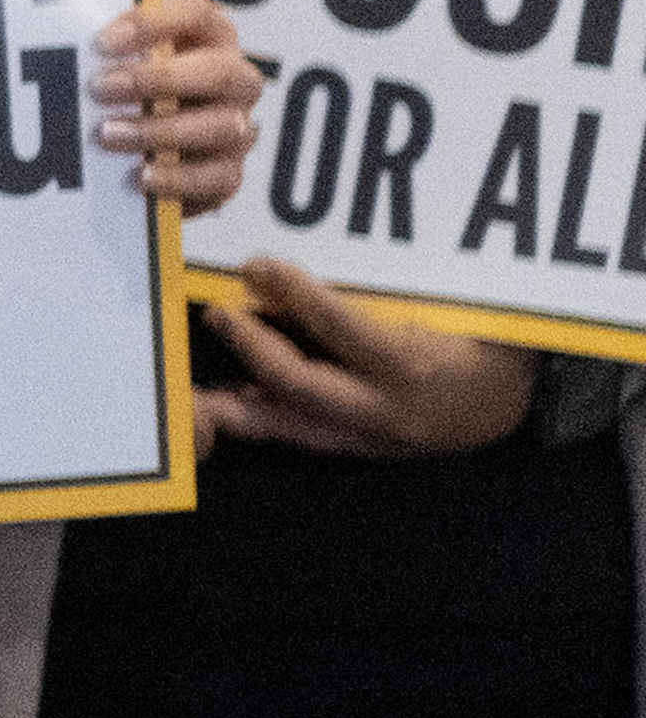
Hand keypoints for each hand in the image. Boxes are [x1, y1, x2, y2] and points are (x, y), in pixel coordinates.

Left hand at [95, 0, 263, 210]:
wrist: (150, 146)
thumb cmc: (128, 87)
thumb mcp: (118, 56)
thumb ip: (103, 43)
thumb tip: (52, 29)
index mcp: (208, 36)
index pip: (197, 12)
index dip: (154, 23)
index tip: (102, 42)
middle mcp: (233, 79)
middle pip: (221, 72)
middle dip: (159, 80)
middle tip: (101, 89)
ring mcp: (235, 125)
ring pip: (223, 127)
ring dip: (161, 131)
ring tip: (109, 135)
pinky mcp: (228, 170)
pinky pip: (218, 178)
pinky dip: (178, 178)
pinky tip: (140, 174)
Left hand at [195, 256, 535, 456]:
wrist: (520, 400)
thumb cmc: (486, 337)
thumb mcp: (448, 304)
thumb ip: (381, 290)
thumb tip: (306, 265)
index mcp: (415, 367)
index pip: (340, 326)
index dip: (294, 293)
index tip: (257, 264)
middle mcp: (391, 411)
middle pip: (302, 384)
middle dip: (252, 347)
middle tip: (217, 313)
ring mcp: (379, 440)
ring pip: (296, 425)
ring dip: (242, 403)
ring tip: (198, 383)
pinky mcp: (372, 453)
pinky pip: (311, 439)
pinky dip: (271, 420)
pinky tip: (238, 402)